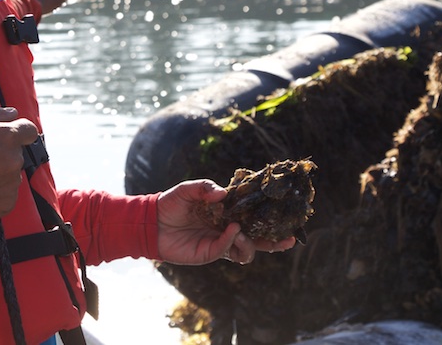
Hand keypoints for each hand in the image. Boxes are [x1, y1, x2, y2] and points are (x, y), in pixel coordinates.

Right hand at [0, 105, 37, 221]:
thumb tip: (12, 113)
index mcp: (8, 136)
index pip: (29, 130)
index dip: (20, 131)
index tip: (8, 135)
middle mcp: (15, 159)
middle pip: (17, 153)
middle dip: (4, 152)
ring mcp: (13, 183)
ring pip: (13, 174)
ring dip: (1, 172)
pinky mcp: (8, 203)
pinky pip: (8, 193)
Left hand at [156, 180, 296, 265]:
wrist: (151, 222)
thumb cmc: (171, 204)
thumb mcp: (189, 189)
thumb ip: (206, 187)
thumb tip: (225, 194)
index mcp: (226, 214)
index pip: (251, 217)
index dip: (267, 217)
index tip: (283, 212)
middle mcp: (226, 230)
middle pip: (257, 239)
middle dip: (275, 241)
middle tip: (290, 237)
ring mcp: (219, 243)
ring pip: (246, 250)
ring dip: (251, 242)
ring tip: (243, 233)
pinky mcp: (209, 253)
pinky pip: (228, 250)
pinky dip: (232, 241)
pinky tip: (232, 231)